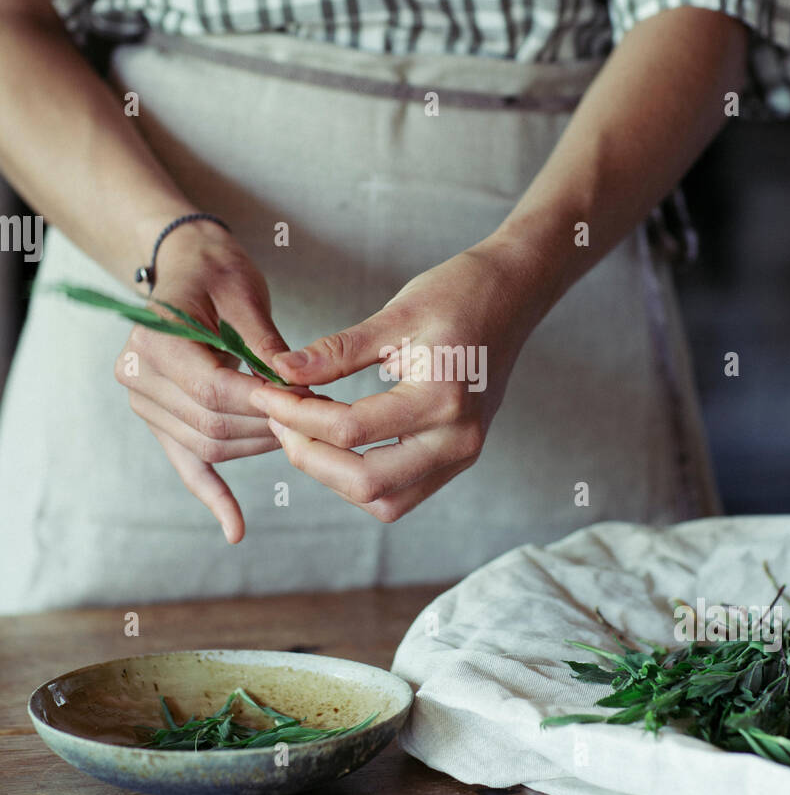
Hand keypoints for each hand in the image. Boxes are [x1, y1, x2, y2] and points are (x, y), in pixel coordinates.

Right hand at [114, 222, 289, 541]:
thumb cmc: (217, 271)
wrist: (186, 267)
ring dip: (259, 446)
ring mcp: (144, 403)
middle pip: (212, 423)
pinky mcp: (159, 420)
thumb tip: (295, 386)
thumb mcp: (244, 292)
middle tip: (319, 419)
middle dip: (269, 426)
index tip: (308, 400)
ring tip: (303, 436)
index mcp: (154, 338)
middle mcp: (137, 374)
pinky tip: (235, 529)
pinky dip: (212, 496)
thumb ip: (265, 342)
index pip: (213, 389)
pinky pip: (187, 464)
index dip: (264, 402)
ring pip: (209, 446)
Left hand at [250, 242, 550, 521]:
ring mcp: (463, 454)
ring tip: (303, 433)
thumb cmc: (461, 293)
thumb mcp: (396, 314)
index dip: (297, 414)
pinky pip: (404, 491)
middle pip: (367, 483)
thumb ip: (337, 350)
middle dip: (310, 457)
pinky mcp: (459, 456)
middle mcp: (458, 439)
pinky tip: (336, 442)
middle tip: (278, 420)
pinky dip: (363, 478)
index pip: (351, 429)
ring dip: (335, 478)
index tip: (267, 392)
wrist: (516, 293)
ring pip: (385, 502)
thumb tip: (281, 370)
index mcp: (442, 399)